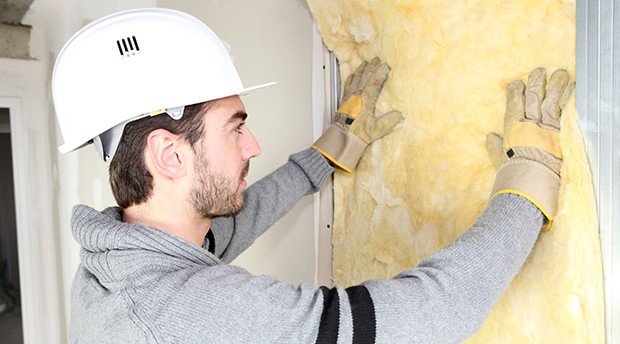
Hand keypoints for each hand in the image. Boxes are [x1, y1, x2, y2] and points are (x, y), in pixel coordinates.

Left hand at [312, 58, 401, 171]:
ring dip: (362, 69)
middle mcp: (357, 95)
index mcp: (366, 100)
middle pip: (365, 76)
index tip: (387, 65)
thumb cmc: (359, 134)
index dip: (381, 73)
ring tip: (366, 62)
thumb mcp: (376, 130)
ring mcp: (349, 96)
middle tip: (378, 59)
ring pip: (356, 78)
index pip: (375, 82)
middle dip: (372, 66)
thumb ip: (388, 121)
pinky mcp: (344, 100)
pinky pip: (348, 84)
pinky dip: (351, 77)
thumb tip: (399, 114)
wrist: (342, 138)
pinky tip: (353, 74)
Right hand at [486, 68, 572, 230]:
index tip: (516, 84)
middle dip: (535, 82)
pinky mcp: (561, 132)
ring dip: (554, 84)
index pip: (513, 104)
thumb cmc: (514, 173)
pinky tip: (573, 87)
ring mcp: (547, 126)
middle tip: (537, 72)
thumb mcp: (500, 160)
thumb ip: (495, 147)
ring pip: (551, 99)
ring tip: (558, 73)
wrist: (532, 181)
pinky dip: (569, 98)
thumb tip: (490, 137)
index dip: (515, 92)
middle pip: (533, 97)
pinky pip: (566, 110)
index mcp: (513, 128)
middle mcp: (530, 123)